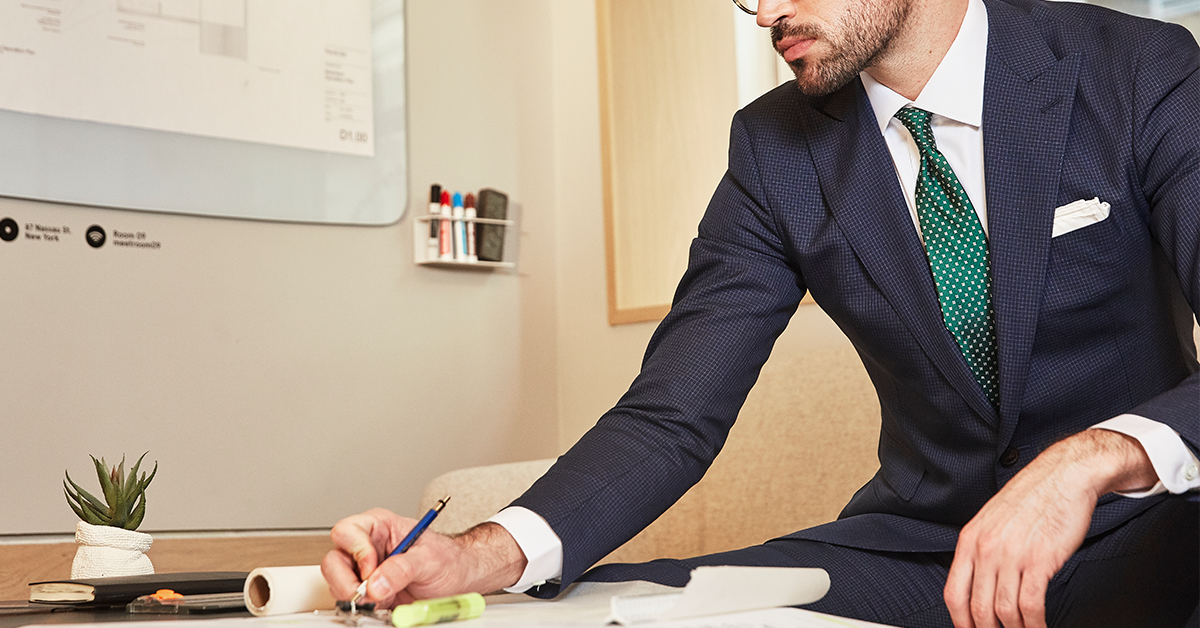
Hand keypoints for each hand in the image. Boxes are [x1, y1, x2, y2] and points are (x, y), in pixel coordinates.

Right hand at [321, 508, 527, 607]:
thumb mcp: (430, 559)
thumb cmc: (448, 559)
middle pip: (335, 560)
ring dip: (355, 597)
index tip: (372, 570)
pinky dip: (363, 607)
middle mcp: (367, 546)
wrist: (459, 578)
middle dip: (347, 581)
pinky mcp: (369, 591)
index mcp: (380, 526)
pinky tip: (382, 606)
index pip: (347, 531)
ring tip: (382, 600)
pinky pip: (351, 600)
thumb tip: (375, 583)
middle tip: (368, 596)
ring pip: (337, 582)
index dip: (356, 551)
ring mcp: (365, 570)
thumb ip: (402, 569)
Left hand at [944, 430, 1156, 627]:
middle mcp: (986, 549)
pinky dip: (1035, 624)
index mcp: (969, 540)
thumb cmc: (1032, 498)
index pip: (953, 593)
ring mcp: (1011, 555)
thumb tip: (978, 584)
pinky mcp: (1039, 560)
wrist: (1063, 477)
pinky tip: (1039, 627)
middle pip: (977, 608)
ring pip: (1004, 611)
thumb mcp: (992, 521)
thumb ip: (981, 549)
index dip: (960, 621)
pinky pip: (1031, 605)